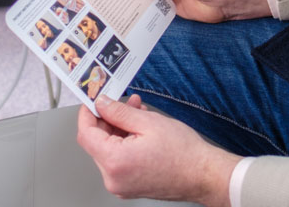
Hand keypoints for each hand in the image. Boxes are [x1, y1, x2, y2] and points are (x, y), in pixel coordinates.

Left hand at [78, 94, 238, 206]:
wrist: (202, 175)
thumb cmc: (183, 153)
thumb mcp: (148, 122)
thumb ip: (119, 112)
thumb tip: (102, 104)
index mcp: (115, 162)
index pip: (86, 134)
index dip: (87, 114)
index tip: (92, 101)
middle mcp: (113, 178)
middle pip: (96, 143)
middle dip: (108, 119)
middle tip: (121, 102)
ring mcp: (120, 185)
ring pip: (108, 150)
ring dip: (119, 129)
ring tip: (137, 113)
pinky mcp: (129, 186)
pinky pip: (118, 160)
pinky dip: (124, 143)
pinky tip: (139, 130)